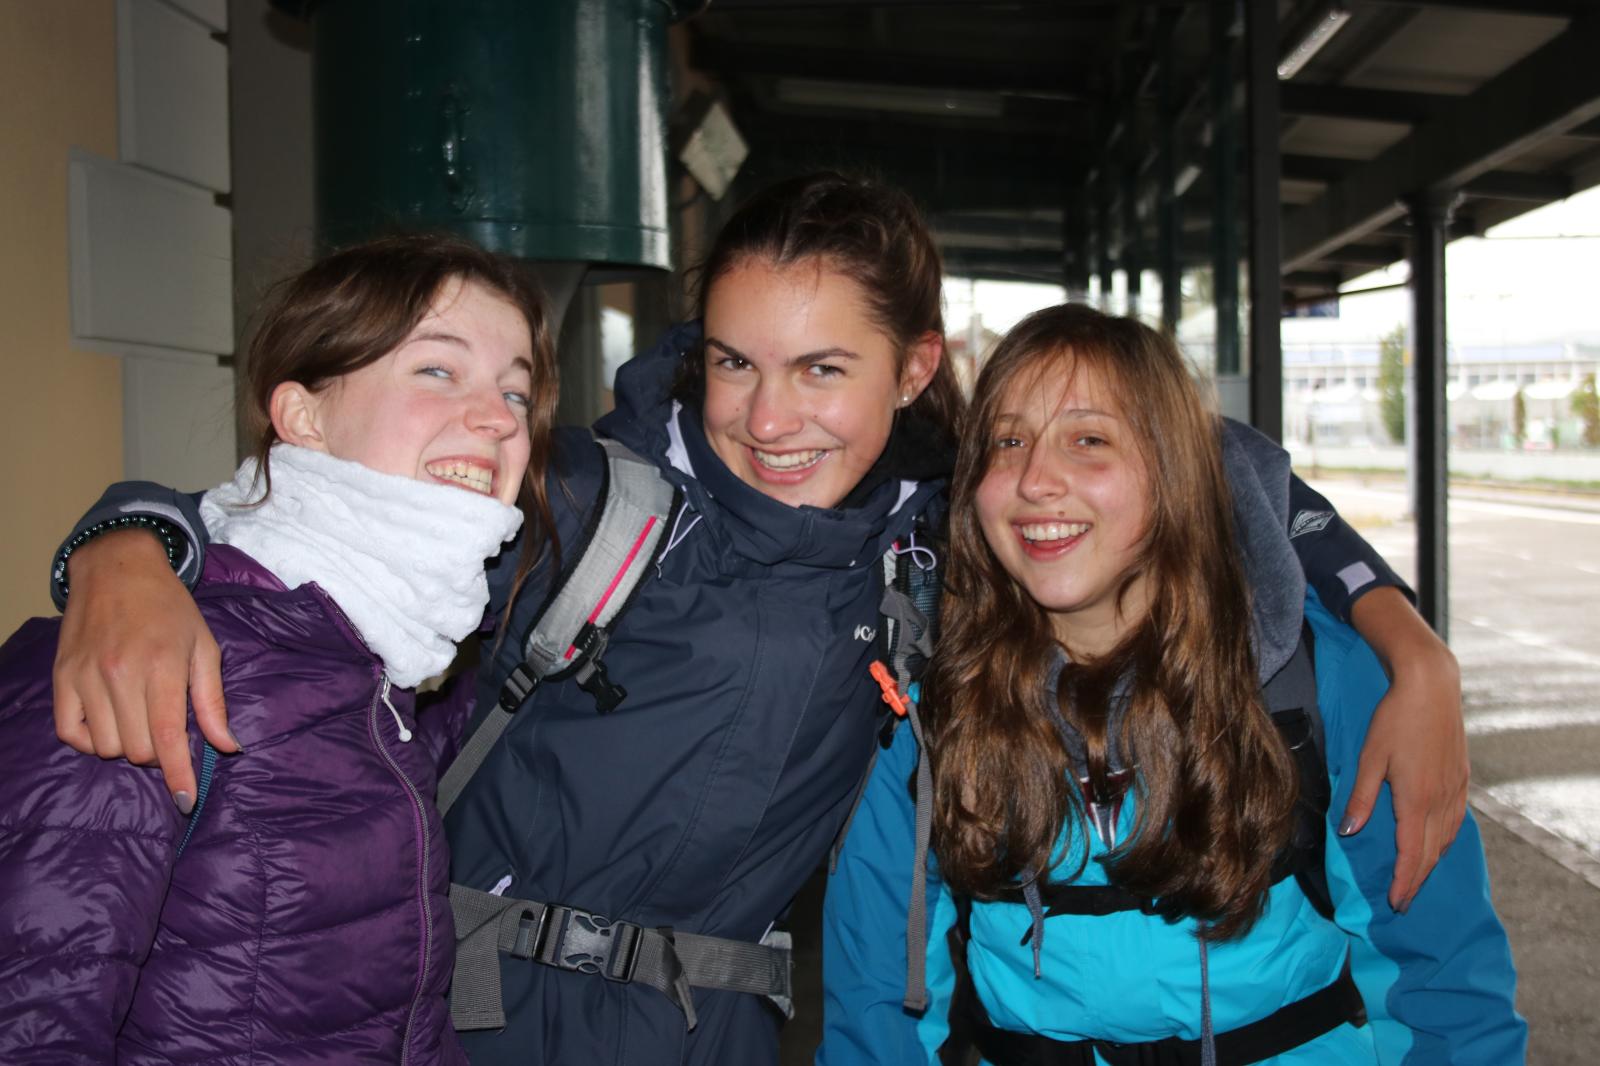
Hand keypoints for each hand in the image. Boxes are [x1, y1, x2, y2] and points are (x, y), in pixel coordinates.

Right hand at [52, 529, 237, 810]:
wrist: (117, 569)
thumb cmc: (169, 608)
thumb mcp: (204, 646)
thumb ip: (212, 700)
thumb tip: (227, 746)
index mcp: (161, 667)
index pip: (167, 738)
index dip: (178, 775)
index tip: (185, 801)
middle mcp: (119, 675)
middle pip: (137, 750)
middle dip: (158, 753)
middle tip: (167, 728)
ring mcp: (85, 677)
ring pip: (107, 747)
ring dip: (128, 745)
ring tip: (140, 717)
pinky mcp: (61, 678)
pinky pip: (71, 733)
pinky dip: (91, 740)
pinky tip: (109, 722)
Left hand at [1342, 587, 1467, 910]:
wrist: (1431, 687)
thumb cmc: (1394, 719)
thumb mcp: (1369, 758)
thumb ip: (1361, 798)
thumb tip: (1349, 832)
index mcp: (1416, 799)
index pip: (1411, 853)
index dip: (1404, 881)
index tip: (1396, 903)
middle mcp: (1441, 800)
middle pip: (1430, 852)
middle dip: (1417, 878)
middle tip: (1403, 900)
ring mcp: (1456, 790)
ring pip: (1445, 838)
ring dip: (1431, 861)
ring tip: (1416, 877)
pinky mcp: (1462, 778)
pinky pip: (1455, 820)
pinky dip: (1444, 839)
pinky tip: (1437, 842)